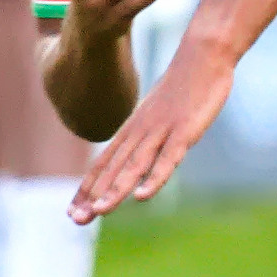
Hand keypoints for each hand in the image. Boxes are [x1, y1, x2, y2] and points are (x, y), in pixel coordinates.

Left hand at [72, 35, 233, 221]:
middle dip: (94, 196)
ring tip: (100, 212)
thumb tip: (137, 151)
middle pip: (113, 168)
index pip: (103, 163)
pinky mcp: (184, 132)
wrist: (203, 55)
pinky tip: (142, 197)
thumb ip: (147, 133)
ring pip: (134, 166)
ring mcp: (161, 132)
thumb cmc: (183, 86)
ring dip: (116, 190)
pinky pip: (167, 159)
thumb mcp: (158, 112)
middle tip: (76, 220)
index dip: (87, 188)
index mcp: (132, 129)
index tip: (72, 212)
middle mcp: (140, 132)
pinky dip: (154, 179)